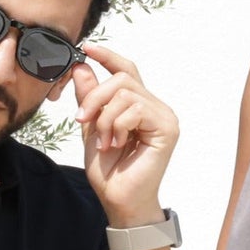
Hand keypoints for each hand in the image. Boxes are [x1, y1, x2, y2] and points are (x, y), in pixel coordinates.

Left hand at [69, 42, 178, 226]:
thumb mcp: (91, 128)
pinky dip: (117, 126)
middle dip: (95, 96)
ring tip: (104, 142)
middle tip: (82, 120)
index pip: (126, 70)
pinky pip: (135, 109)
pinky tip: (116, 144)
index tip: (86, 48)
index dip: (107, 56)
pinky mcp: (167, 128)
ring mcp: (163, 116)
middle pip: (121, 78)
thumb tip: (82, 67)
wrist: (119, 200)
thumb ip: (89, 99)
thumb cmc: (110, 171)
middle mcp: (155, 106)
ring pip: (125, 93)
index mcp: (139, 105)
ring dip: (105, 118)